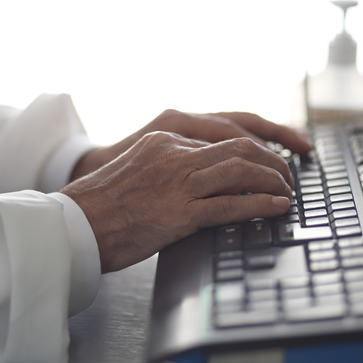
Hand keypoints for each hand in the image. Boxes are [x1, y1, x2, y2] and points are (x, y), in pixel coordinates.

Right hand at [61, 131, 293, 272]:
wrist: (73, 226)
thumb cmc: (101, 206)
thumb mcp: (138, 171)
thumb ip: (170, 167)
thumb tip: (203, 179)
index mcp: (164, 140)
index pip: (222, 136)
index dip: (254, 147)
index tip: (270, 157)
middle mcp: (174, 154)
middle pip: (239, 145)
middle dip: (272, 158)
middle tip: (289, 172)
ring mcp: (177, 182)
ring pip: (241, 170)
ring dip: (273, 179)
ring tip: (288, 190)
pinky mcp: (179, 213)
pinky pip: (230, 205)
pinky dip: (260, 204)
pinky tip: (277, 207)